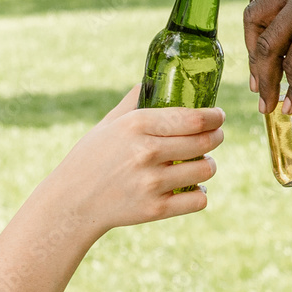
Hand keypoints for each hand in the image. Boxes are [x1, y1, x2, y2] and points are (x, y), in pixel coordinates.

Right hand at [55, 85, 224, 236]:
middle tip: (216, 135)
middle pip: (204, 142)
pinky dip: (200, 193)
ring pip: (206, 170)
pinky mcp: (155, 209)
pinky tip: (192, 187)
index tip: (219, 116)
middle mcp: (147, 152)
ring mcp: (152, 183)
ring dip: (209, 164)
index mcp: (137, 124)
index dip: (214, 117)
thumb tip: (153, 81)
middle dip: (217, 136)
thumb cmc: (91, 158)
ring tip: (202, 162)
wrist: (71, 202)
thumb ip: (133, 101)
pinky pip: (198, 200)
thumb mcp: (108, 123)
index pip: (193, 118)